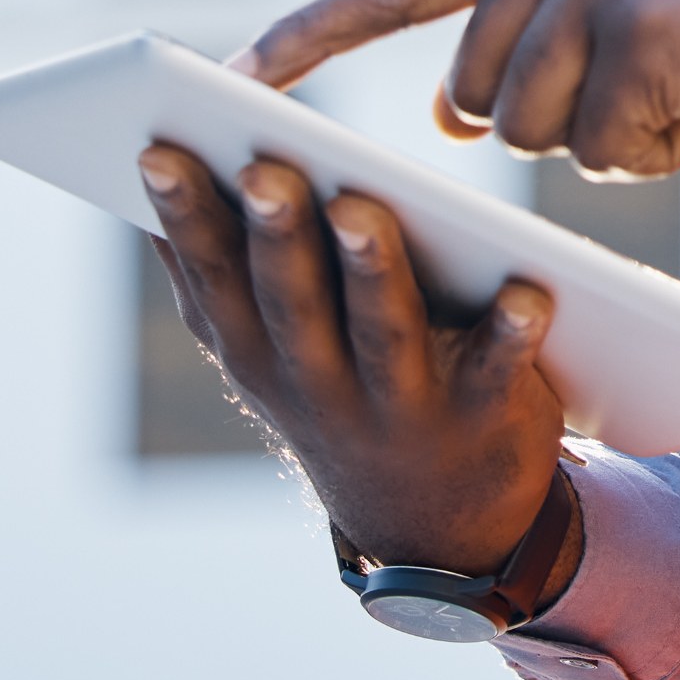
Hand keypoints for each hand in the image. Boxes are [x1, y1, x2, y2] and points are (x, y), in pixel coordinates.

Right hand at [137, 144, 572, 579]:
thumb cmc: (341, 392)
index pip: (214, 280)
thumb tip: (153, 166)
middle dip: (276, 237)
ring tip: (361, 207)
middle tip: (263, 171)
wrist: (435, 528)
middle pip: (293, 303)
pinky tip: (527, 292)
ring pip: (382, 333)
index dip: (186, 219)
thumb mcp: (267, 352)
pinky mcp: (482, 415)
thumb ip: (217, 273)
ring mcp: (399, 407)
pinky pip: (497, 370)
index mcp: (260, 355)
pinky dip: (511, 333)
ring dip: (369, 271)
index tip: (158, 152)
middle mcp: (318, 386)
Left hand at [234, 0, 679, 170]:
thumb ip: (531, 31)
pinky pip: (597, 149)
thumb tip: (448, 113)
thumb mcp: (627, 0)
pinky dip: (654, 151)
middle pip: (475, 88)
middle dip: (553, 117)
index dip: (313, 33)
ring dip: (606, 137)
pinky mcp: (645, 26)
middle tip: (654, 81)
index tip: (227, 80)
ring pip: (527, 127)